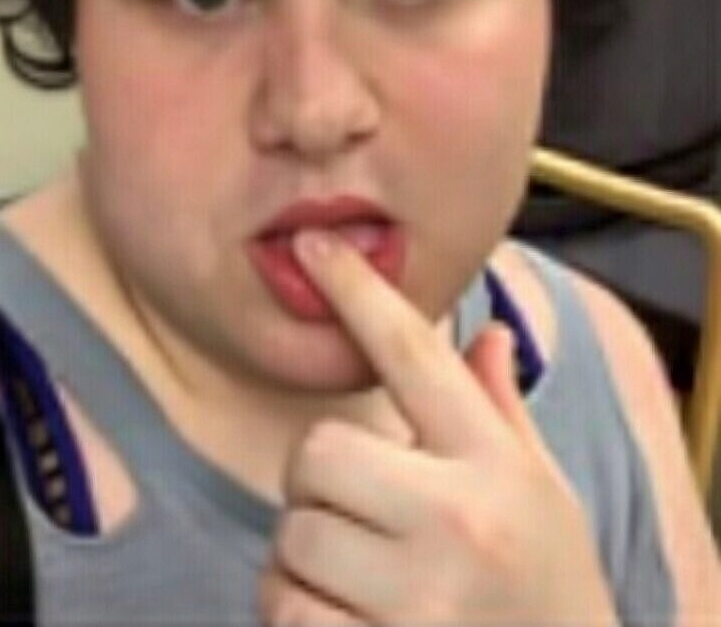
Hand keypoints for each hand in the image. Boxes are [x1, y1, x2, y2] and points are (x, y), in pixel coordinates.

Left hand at [259, 230, 618, 626]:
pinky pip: (284, 611)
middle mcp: (460, 522)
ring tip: (363, 582)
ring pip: (292, 539)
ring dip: (307, 559)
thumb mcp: (544, 493)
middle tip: (358, 511)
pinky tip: (350, 624)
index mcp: (498, 466)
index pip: (414, 354)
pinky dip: (299, 616)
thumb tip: (487, 332)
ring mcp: (420, 600)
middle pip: (317, 452)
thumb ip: (501, 411)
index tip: (315, 244)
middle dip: (320, 482)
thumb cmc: (550, 590)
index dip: (359, 290)